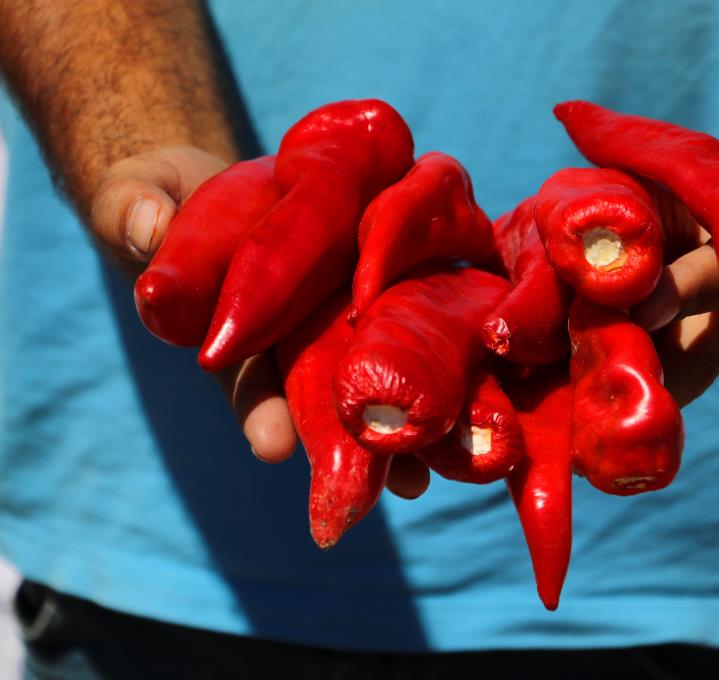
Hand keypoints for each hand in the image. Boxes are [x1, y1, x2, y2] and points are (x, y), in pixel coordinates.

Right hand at [88, 146, 429, 498]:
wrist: (238, 175)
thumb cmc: (172, 195)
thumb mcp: (142, 194)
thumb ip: (135, 211)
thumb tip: (145, 226)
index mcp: (239, 332)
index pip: (248, 379)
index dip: (259, 409)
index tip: (274, 444)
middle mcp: (300, 334)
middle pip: (331, 396)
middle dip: (357, 441)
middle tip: (387, 486)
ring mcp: (347, 309)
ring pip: (380, 368)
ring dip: (411, 417)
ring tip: (436, 470)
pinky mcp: (390, 273)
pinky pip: (418, 306)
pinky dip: (443, 343)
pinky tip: (477, 382)